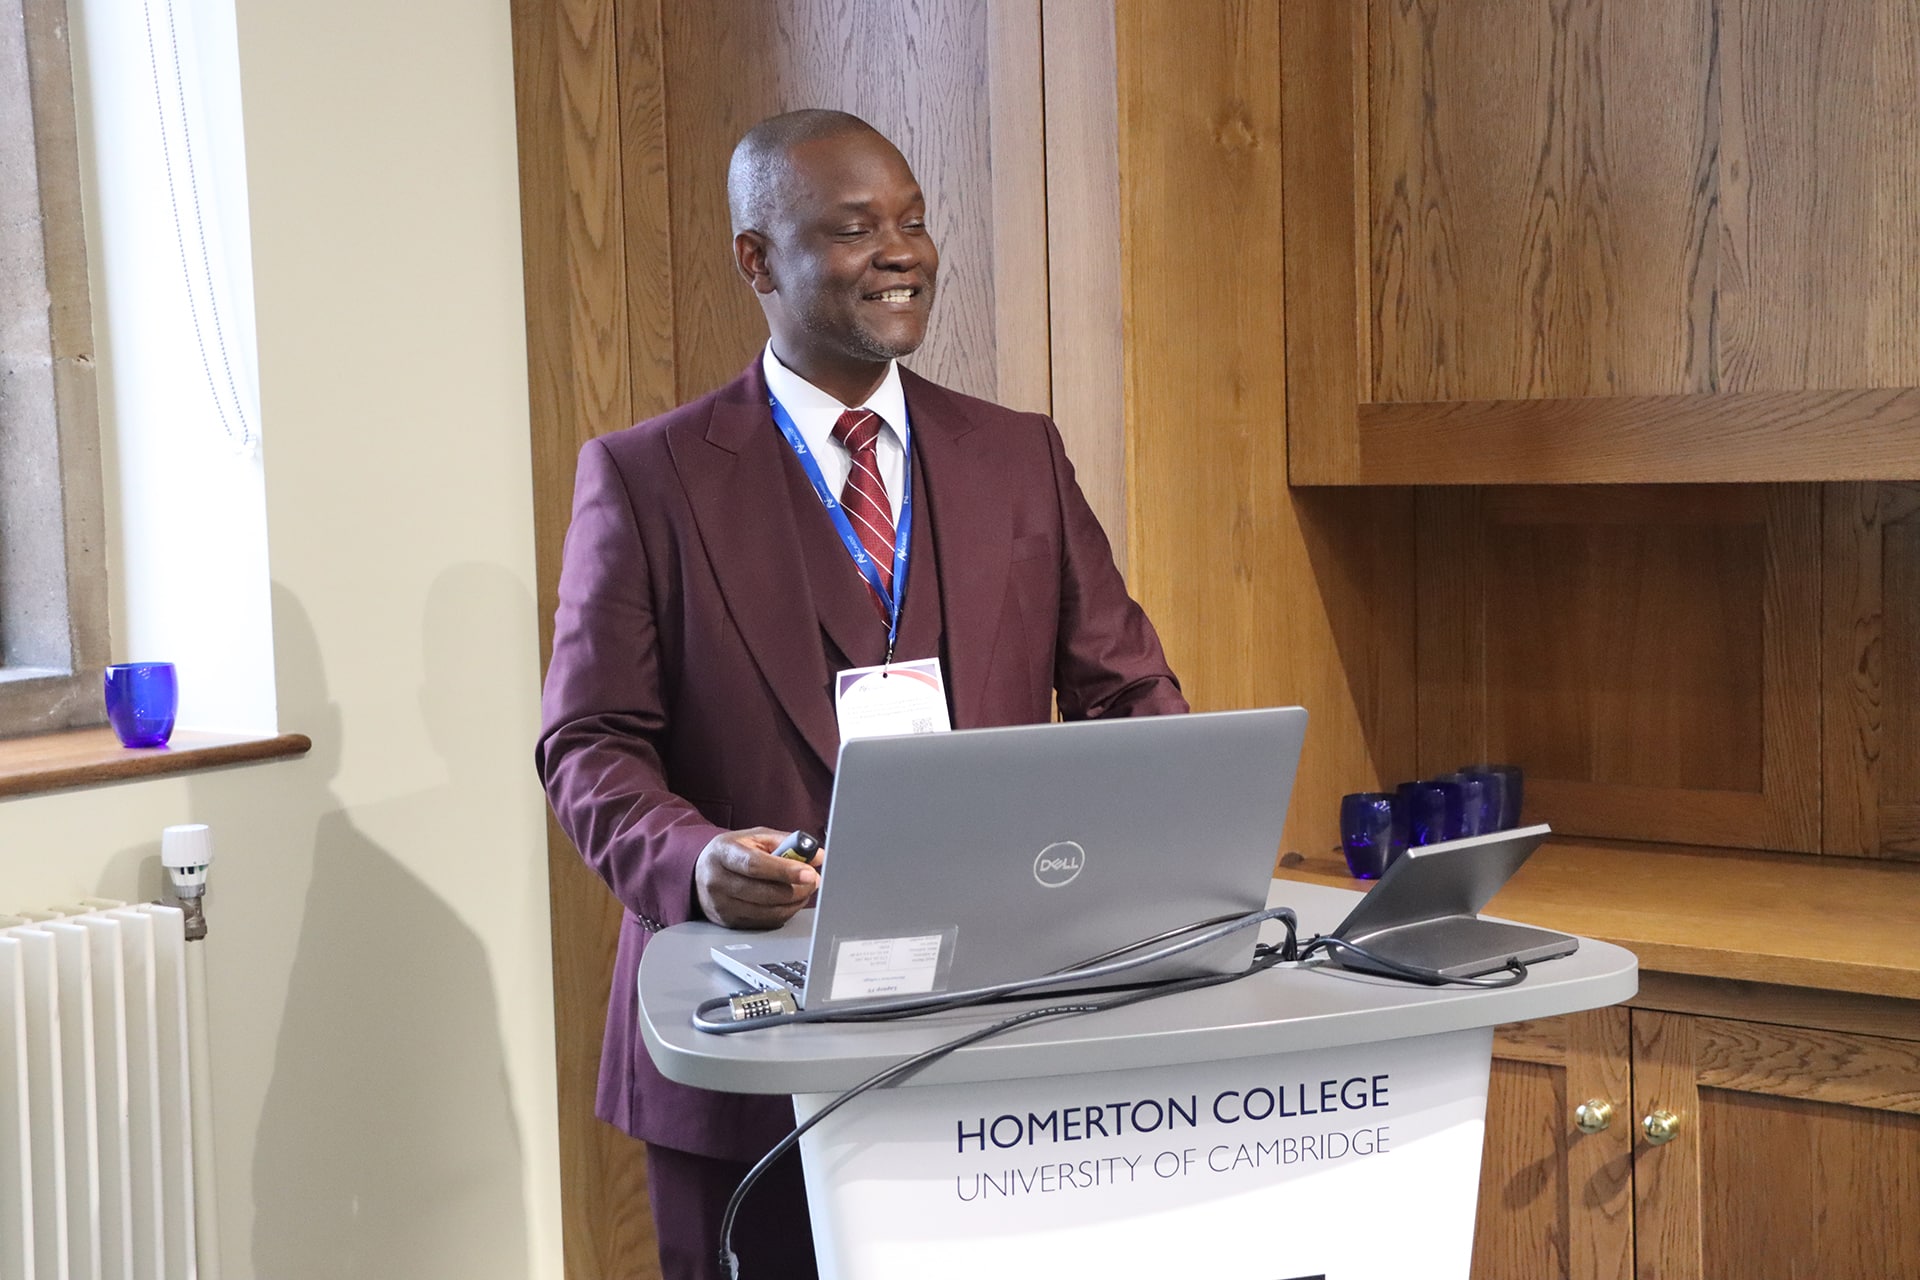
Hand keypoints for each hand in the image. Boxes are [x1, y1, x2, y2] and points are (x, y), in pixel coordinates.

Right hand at [694, 827, 822, 928]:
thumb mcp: (756, 837)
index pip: (755, 865)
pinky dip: (783, 913)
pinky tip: (790, 902)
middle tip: (814, 881)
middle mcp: (717, 880)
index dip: (784, 870)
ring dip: (793, 902)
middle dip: (796, 889)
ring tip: (805, 890)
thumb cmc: (733, 852)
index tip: (809, 872)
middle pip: (763, 892)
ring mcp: (721, 905)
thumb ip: (787, 843)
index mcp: (723, 853)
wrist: (700, 873)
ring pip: (766, 911)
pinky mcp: (728, 922)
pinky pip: (764, 922)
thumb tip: (816, 855)